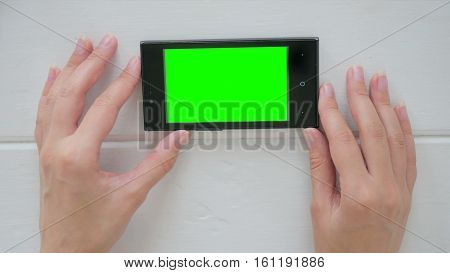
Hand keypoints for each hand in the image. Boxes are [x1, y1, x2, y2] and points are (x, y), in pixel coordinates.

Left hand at [35, 34, 188, 251]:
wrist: (66, 250)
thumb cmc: (90, 229)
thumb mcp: (130, 196)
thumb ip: (158, 165)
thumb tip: (175, 141)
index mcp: (78, 156)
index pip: (102, 107)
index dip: (121, 83)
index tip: (133, 66)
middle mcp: (57, 148)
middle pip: (72, 93)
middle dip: (92, 63)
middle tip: (106, 43)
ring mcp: (48, 149)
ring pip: (54, 98)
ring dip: (70, 69)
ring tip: (82, 48)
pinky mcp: (46, 154)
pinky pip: (44, 113)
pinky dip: (50, 90)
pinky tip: (54, 76)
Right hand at [304, 66, 415, 251]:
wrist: (366, 269)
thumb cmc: (340, 249)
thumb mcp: (320, 209)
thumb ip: (319, 168)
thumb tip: (314, 137)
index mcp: (358, 193)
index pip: (343, 141)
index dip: (332, 113)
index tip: (326, 93)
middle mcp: (384, 187)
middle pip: (371, 131)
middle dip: (361, 98)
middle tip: (355, 75)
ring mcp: (399, 188)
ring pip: (393, 137)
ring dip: (384, 105)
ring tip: (378, 82)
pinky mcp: (405, 190)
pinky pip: (407, 153)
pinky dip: (403, 129)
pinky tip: (398, 111)